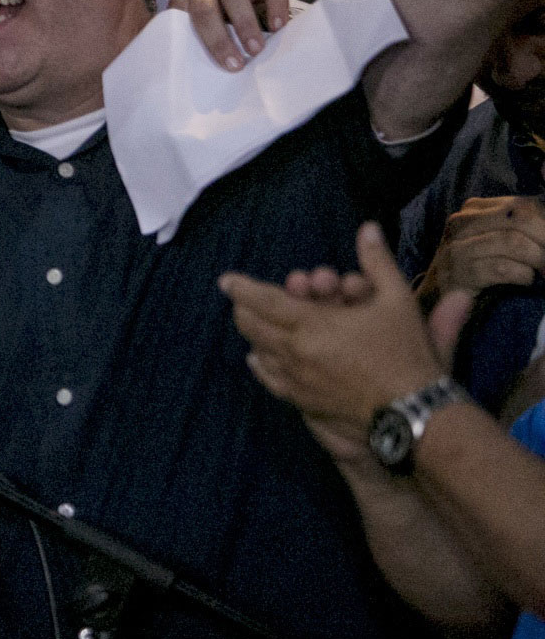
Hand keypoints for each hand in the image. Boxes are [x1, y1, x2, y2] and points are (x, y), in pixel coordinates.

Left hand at [169, 0, 290, 68]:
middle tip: (236, 65)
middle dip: (219, 38)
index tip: (210, 67)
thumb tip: (195, 84)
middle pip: (204, 7)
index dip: (193, 42)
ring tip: (256, 50)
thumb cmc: (219, 28)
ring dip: (244, 23)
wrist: (247, 4)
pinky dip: (275, 4)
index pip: (180, 16)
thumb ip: (194, 49)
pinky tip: (279, 27)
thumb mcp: (202, 36)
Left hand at [219, 223, 468, 426]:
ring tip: (250, 323)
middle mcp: (296, 352)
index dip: (241, 288)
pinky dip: (261, 365)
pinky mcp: (304, 402)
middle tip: (240, 300)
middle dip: (243, 309)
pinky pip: (271, 380)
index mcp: (312, 324)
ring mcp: (297, 379)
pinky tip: (258, 359)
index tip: (226, 280)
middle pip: (252, 326)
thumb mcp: (397, 301)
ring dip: (253, 335)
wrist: (413, 411)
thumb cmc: (405, 354)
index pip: (262, 301)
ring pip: (259, 352)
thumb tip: (367, 227)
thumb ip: (377, 262)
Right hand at [423, 196, 544, 300]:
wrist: (440, 296)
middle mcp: (462, 222)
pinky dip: (523, 275)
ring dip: (538, 259)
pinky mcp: (458, 273)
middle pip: (520, 218)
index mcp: (475, 209)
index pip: (524, 205)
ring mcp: (457, 246)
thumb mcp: (496, 240)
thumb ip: (521, 228)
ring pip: (513, 241)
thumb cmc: (479, 266)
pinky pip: (502, 268)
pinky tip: (527, 280)